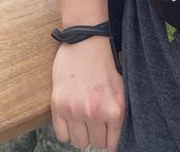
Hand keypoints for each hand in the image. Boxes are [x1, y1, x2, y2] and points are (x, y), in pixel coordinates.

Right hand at [51, 35, 124, 150]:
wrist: (86, 39)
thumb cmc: (105, 62)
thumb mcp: (121, 88)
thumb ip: (118, 113)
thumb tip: (114, 137)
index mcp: (115, 109)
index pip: (112, 145)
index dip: (108, 140)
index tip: (105, 135)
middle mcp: (96, 113)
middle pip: (95, 143)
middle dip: (95, 134)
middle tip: (94, 120)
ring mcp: (75, 110)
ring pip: (78, 142)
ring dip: (80, 133)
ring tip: (82, 118)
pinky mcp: (58, 105)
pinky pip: (62, 135)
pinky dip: (66, 130)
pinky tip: (71, 117)